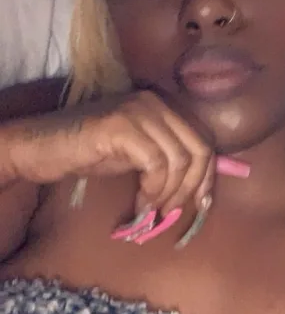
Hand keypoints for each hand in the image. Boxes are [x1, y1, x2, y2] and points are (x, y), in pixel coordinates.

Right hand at [2, 90, 213, 213]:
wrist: (46, 147)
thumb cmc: (92, 152)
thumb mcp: (141, 155)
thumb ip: (170, 161)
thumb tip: (203, 188)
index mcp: (165, 106)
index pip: (205, 140)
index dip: (208, 175)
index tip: (201, 203)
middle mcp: (155, 102)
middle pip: (198, 149)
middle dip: (191, 187)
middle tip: (171, 211)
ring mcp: (138, 110)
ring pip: (179, 160)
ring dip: (168, 193)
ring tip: (149, 208)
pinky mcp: (122, 126)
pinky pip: (155, 164)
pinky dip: (152, 190)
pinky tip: (139, 202)